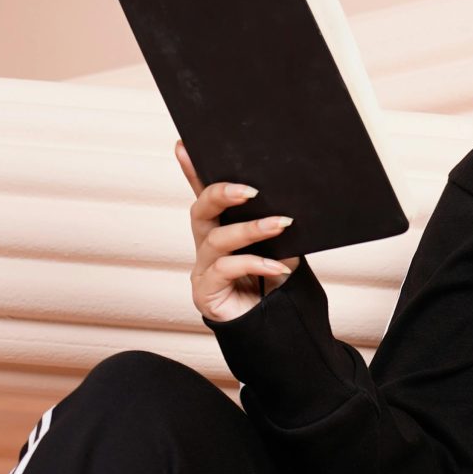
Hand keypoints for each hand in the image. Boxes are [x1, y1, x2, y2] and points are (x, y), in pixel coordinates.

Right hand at [176, 139, 302, 323]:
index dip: (192, 170)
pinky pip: (225, 270)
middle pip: (200, 211)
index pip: (204, 194)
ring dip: (251, 229)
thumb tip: (288, 200)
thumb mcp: (282, 248)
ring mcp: (203, 269)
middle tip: (249, 189)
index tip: (184, 145)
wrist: (275, 328)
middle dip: (221, 194)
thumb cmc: (275, 285)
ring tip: (280, 224)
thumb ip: (277, 226)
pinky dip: (254, 263)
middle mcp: (206, 246)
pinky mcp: (205, 293)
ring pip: (217, 240)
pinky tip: (276, 266)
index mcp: (221, 229)